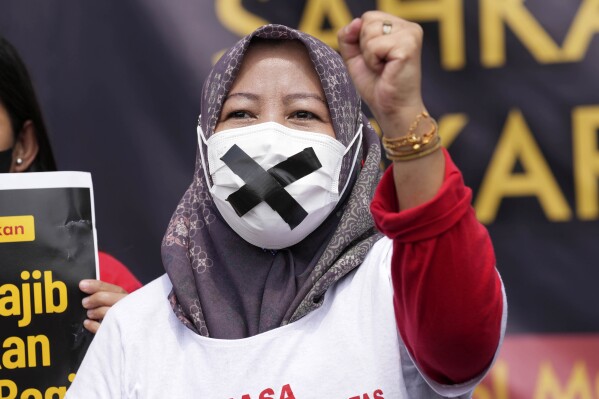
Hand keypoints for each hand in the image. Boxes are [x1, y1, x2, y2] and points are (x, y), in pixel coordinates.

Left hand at [79, 279, 127, 332]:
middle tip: (85, 302)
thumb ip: (108, 293)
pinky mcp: (118, 333)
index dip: (96, 286)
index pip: (114, 288)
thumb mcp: (121, 301)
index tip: (82, 285)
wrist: (136, 335)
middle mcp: (129, 307)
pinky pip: (102, 328)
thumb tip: (88, 287)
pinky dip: (92, 325)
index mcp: (130, 297)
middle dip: (93, 299)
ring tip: (89, 313)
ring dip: (94, 312)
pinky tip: (88, 323)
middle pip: (106, 298)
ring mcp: (124, 320)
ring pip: (105, 312)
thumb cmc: (125, 314)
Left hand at [338, 11, 424, 133]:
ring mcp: (411, 34)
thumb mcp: (355, 57)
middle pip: (368, 20)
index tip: (375, 59)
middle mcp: (409, 27)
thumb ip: (348, 36)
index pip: (368, 17)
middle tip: (379, 65)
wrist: (392, 109)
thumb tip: (356, 22)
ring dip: (369, 55)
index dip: (361, 40)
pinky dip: (373, 61)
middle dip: (365, 46)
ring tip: (383, 68)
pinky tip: (386, 70)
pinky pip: (374, 45)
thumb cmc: (377, 85)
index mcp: (399, 26)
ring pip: (369, 31)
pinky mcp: (409, 45)